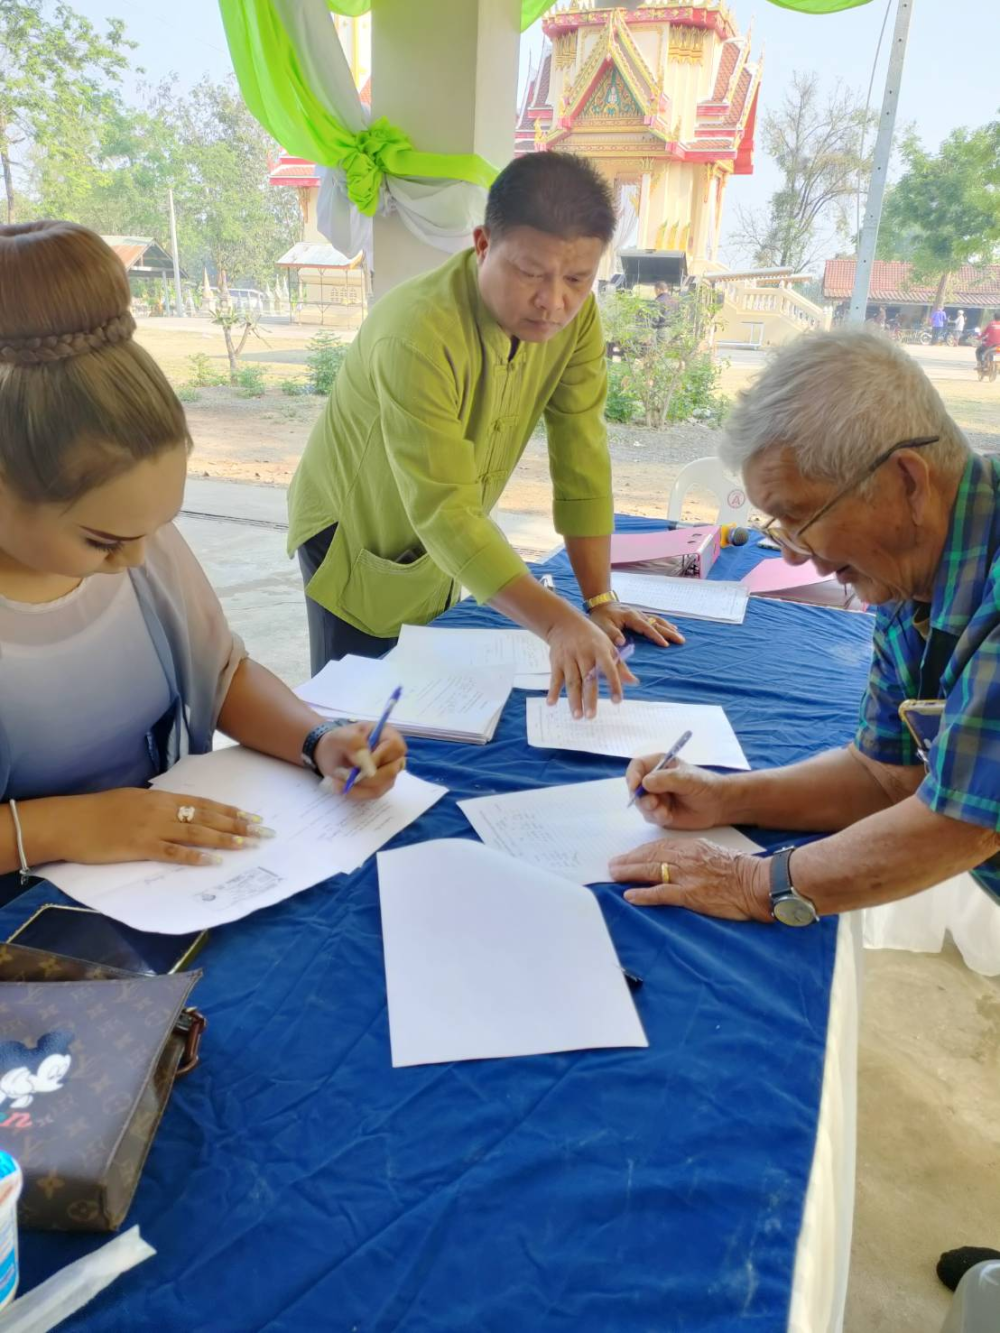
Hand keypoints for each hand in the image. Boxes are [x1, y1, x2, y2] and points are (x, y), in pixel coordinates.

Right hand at [62, 788, 269, 867]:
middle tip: (263, 832)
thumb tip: (179, 812)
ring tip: (246, 844)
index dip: (230, 810)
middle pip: (207, 817)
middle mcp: (161, 809)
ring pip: (195, 833)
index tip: (252, 816)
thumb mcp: (134, 800)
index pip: (204, 803)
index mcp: (161, 798)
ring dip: (223, 839)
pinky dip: (193, 856)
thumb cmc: (99, 811)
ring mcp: (151, 828)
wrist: (70, 821)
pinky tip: (211, 861)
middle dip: (237, 825)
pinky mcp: (139, 846)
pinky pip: (171, 852)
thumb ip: (158, 806)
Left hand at [314, 722, 406, 798]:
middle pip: (391, 771)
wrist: (330, 755)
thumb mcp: (339, 737)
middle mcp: (393, 754)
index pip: (395, 748)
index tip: (357, 766)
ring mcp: (390, 770)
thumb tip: (368, 765)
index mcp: (388, 734)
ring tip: (339, 780)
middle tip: (343, 775)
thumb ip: (354, 743)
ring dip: (358, 787)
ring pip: (382, 786)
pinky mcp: (382, 784)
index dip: (378, 759)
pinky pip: (374, 793)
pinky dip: (357, 792)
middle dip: (364, 778)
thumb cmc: (337, 742)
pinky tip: (344, 786)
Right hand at [546, 613, 638, 718]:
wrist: (565, 623)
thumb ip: (620, 666)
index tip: (617, 701)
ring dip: (574, 700)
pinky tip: (551, 703)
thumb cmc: (591, 638)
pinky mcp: (556, 661)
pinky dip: (553, 691)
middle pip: (588, 680)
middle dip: (589, 699)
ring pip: (572, 682)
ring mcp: (569, 658)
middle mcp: (585, 655)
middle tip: (591, 716)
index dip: (613, 685)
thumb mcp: (608, 647)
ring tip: (577, 716)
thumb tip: (634, 682)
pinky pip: (555, 678)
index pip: (609, 669)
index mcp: (601, 651)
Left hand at [588, 602, 684, 649]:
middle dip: (669, 633)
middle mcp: (639, 614)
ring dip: (670, 628)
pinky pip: (656, 619)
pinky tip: (673, 627)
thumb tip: (622, 642)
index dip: (656, 636)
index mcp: (631, 617)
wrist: (601, 603)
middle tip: (681, 641)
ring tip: (680, 636)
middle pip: (657, 624)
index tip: (665, 644)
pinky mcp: (641, 615)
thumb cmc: (601, 616)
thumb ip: (612, 634)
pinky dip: (666, 624)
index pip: (646, 628)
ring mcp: (641, 614)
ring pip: (659, 621)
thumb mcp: (603, 626)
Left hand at [609, 837, 770, 920]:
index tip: (627, 856)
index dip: (639, 852)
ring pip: (650, 871)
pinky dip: (644, 894)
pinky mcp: (690, 894)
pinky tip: (630, 895)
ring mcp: (687, 875)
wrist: (757, 882)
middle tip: (612, 865)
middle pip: (649, 856)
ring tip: (614, 875)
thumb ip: (693, 855)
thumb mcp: (713, 853)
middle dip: (628, 860)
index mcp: (691, 846)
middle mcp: (685, 858)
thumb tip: (675, 861)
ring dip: (629, 873)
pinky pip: (661, 893)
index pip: (658, 847)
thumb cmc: (739, 870)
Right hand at [626, 756, 729, 829]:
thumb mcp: (688, 779)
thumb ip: (667, 779)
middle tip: (653, 804)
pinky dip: (656, 817)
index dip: (632, 775)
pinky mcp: (659, 813)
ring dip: (649, 809)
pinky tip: (668, 817)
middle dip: (641, 797)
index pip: (637, 767)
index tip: (635, 786)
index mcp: (658, 765)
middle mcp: (653, 781)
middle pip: (635, 788)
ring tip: (664, 812)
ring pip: (641, 804)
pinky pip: (649, 816)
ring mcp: (655, 797)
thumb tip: (645, 782)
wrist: (718, 805)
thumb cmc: (705, 785)